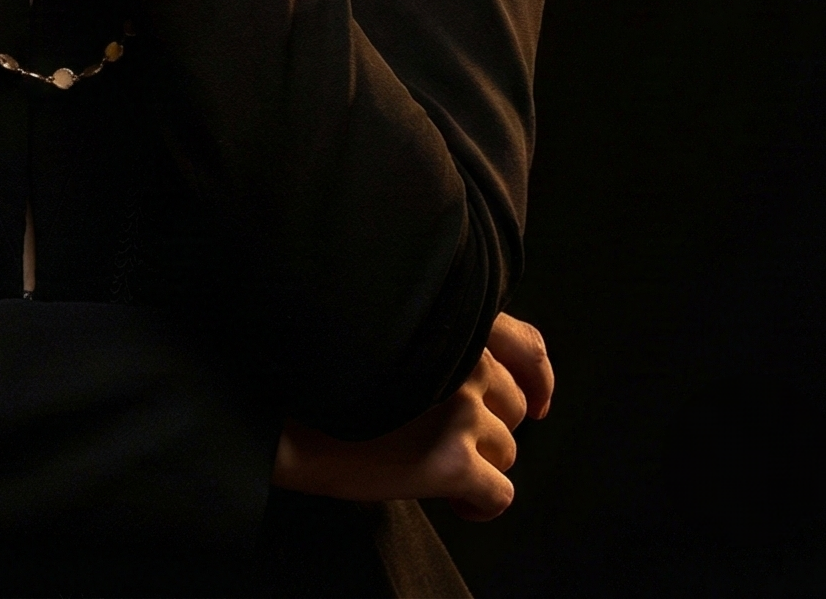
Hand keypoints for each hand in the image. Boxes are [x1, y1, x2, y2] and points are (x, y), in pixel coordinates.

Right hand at [271, 314, 553, 518]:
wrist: (287, 407)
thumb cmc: (332, 365)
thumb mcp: (397, 327)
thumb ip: (444, 336)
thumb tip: (487, 376)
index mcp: (456, 319)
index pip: (528, 346)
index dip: (538, 380)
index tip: (537, 403)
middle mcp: (468, 358)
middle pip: (516, 406)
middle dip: (489, 428)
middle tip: (446, 439)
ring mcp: (463, 409)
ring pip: (508, 451)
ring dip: (480, 465)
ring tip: (436, 468)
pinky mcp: (452, 460)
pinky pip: (500, 495)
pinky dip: (480, 505)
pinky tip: (451, 502)